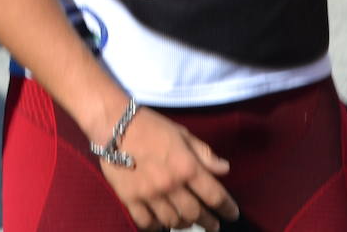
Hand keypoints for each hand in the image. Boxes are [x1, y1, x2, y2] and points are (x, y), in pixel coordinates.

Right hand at [98, 107, 239, 230]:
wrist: (114, 124)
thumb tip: (224, 169)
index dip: (227, 208)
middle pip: (195, 213)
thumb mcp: (182, 134)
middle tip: (212, 224)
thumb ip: (204, 153)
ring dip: (184, 223)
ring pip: (173, 221)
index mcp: (186, 166)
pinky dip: (156, 226)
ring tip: (187, 221)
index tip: (232, 213)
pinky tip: (161, 223)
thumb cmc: (151, 125)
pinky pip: (147, 223)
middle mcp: (170, 184)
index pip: (215, 195)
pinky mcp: (130, 199)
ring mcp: (149, 194)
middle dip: (208, 221)